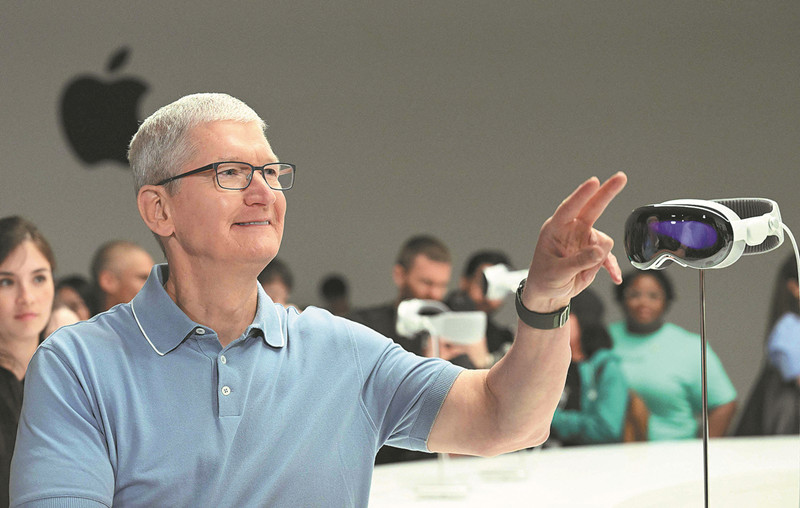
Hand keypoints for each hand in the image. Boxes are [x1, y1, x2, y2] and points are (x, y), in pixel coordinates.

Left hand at [523, 172, 626, 311]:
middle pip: (592, 207)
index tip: (594, 182)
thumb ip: (578, 261)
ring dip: (598, 258)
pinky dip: (611, 266)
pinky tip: (614, 276)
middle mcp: (571, 230)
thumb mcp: (558, 273)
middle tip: (621, 177)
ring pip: (603, 241)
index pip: (569, 208)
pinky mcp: (594, 252)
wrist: (549, 294)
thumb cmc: (545, 280)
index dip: (581, 195)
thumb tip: (599, 251)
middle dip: (607, 192)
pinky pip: (608, 256)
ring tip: (581, 273)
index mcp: (555, 230)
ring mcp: (584, 240)